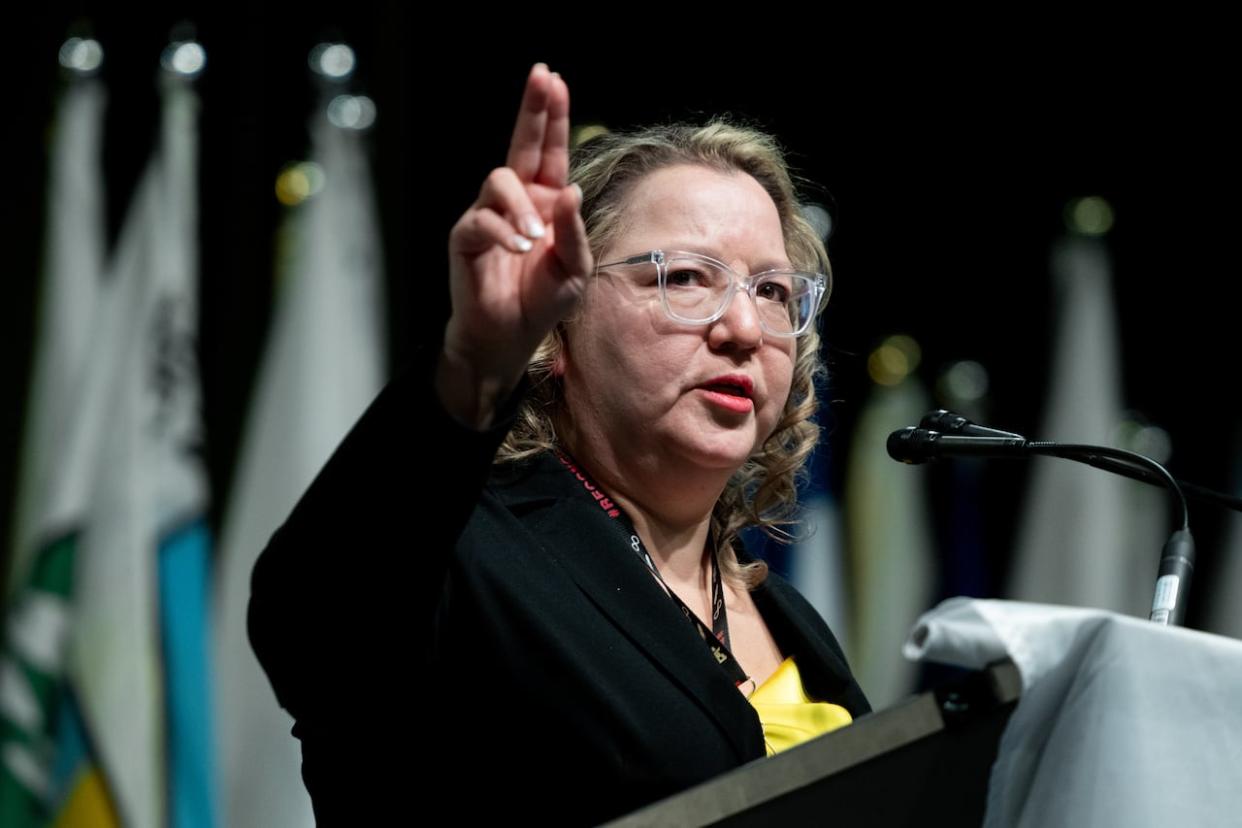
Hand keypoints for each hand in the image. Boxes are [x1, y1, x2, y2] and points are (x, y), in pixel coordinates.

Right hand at [439, 63, 591, 427]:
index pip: (551, 152)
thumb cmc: (542, 302)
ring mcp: (489, 215)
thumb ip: (573, 231)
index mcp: (546, 203)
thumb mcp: (574, 270)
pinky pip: (481, 220)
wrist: (509, 336)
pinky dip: (502, 232)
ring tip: (532, 240)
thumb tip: (571, 190)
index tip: (553, 80)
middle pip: (522, 144)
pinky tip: (518, 249)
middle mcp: (517, 201)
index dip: (552, 117)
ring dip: (519, 206)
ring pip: (499, 181)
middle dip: (533, 110)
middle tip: (541, 76)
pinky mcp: (466, 236)